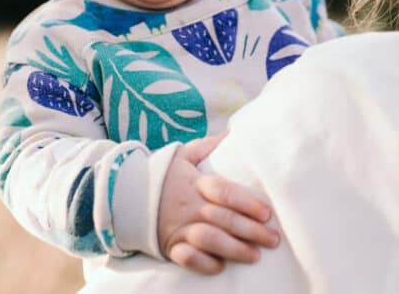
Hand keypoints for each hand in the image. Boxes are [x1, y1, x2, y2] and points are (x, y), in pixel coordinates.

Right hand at [157, 132, 278, 273]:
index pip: (224, 192)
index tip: (266, 213)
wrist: (126, 194)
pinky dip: (203, 263)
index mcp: (196, 182)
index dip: (247, 203)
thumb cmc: (163, 174)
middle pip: (223, 218)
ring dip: (233, 249)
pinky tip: (221, 267)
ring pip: (209, 239)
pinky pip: (187, 258)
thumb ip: (210, 145)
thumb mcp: (184, 154)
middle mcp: (189, 206)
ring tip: (255, 256)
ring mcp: (179, 227)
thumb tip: (235, 132)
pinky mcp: (170, 245)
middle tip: (272, 239)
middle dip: (250, 230)